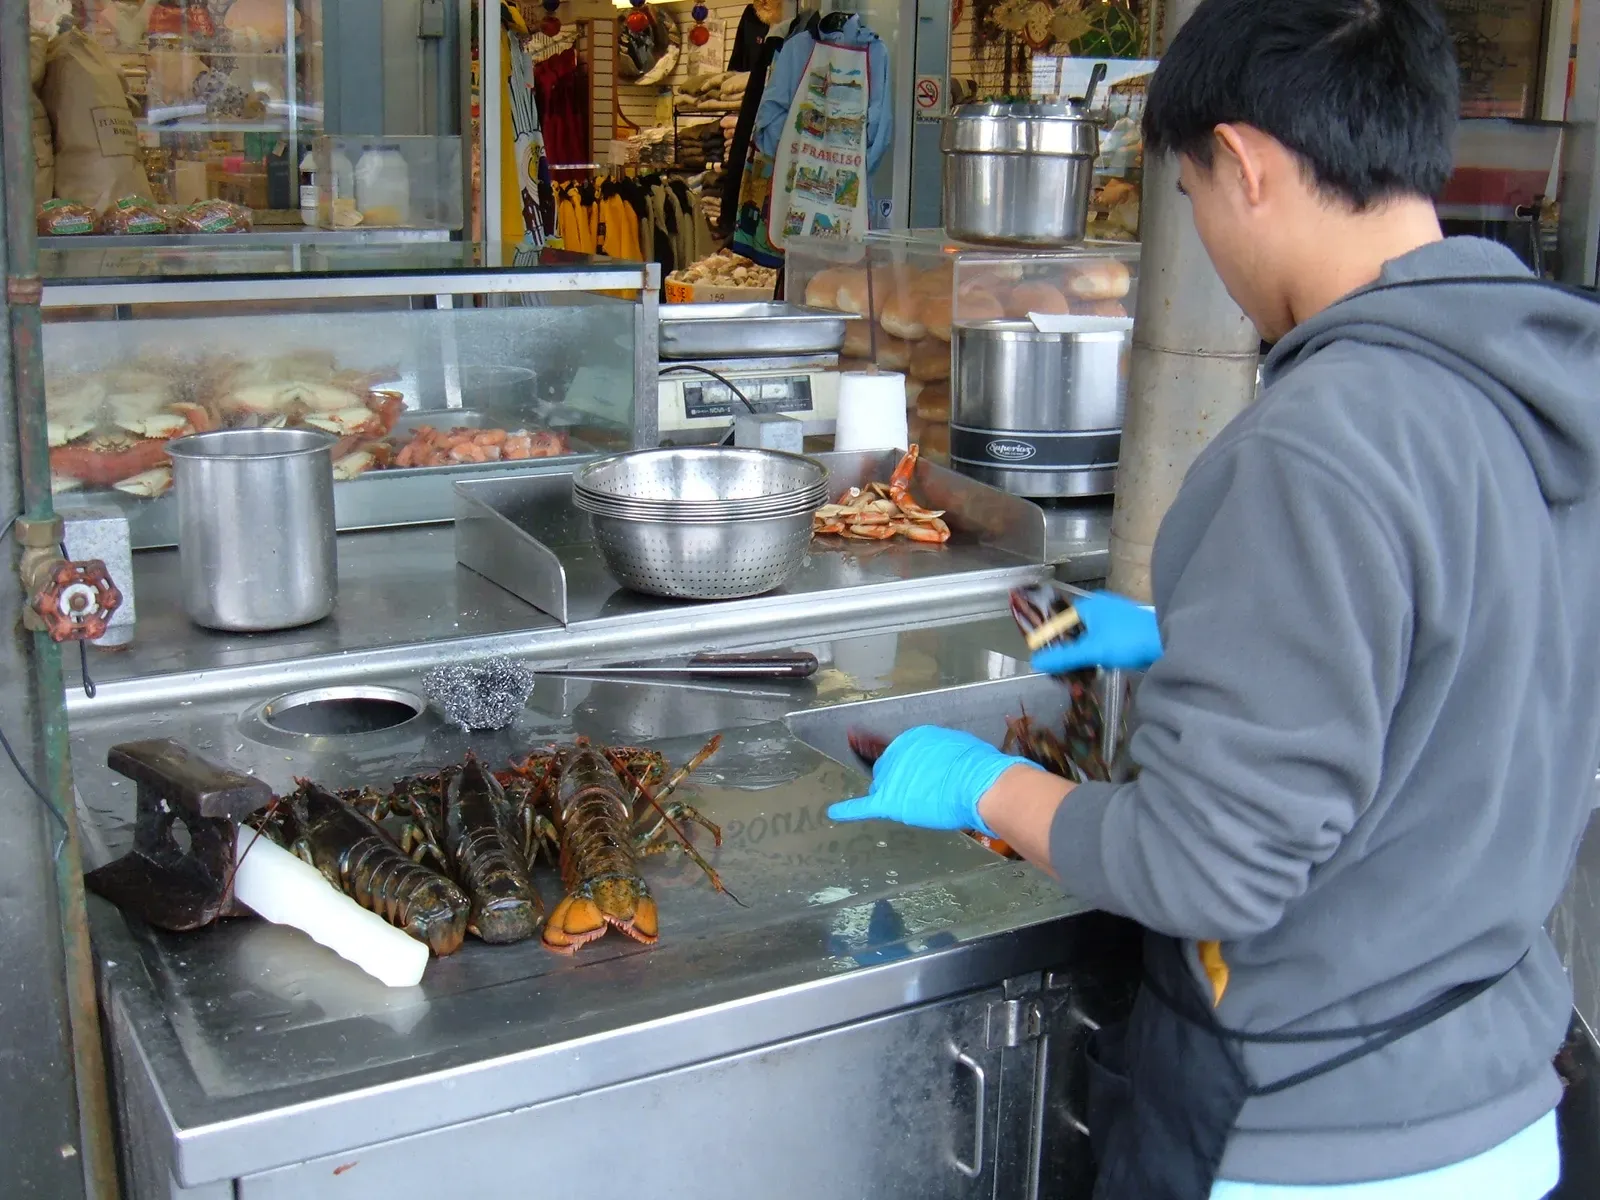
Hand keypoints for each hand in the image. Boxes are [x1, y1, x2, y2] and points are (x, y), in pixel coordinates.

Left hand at [827, 726, 1037, 835]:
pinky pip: (864, 806)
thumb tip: (940, 763)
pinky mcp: (890, 801)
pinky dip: (848, 810)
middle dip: (902, 781)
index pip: (904, 756)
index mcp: (912, 737)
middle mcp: (896, 753)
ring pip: (884, 789)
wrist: (979, 784)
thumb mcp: (957, 746)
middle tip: (927, 792)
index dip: (916, 769)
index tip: (928, 775)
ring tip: (922, 803)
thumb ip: (940, 753)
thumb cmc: (977, 766)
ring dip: (897, 796)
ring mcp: (891, 777)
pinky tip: (834, 812)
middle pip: (888, 771)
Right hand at [1030, 591, 1161, 674]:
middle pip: (1074, 629)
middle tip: (1056, 666)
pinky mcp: (1126, 631)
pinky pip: (1103, 642)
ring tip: (1073, 670)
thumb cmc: (1127, 639)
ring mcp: (1115, 618)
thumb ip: (1065, 657)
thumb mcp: (1093, 650)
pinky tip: (1094, 667)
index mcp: (1089, 605)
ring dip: (1082, 652)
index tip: (1041, 654)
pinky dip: (1096, 653)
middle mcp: (1101, 607)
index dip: (1049, 637)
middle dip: (1066, 648)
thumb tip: (1037, 662)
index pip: (1060, 620)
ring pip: (1089, 637)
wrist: (1167, 642)